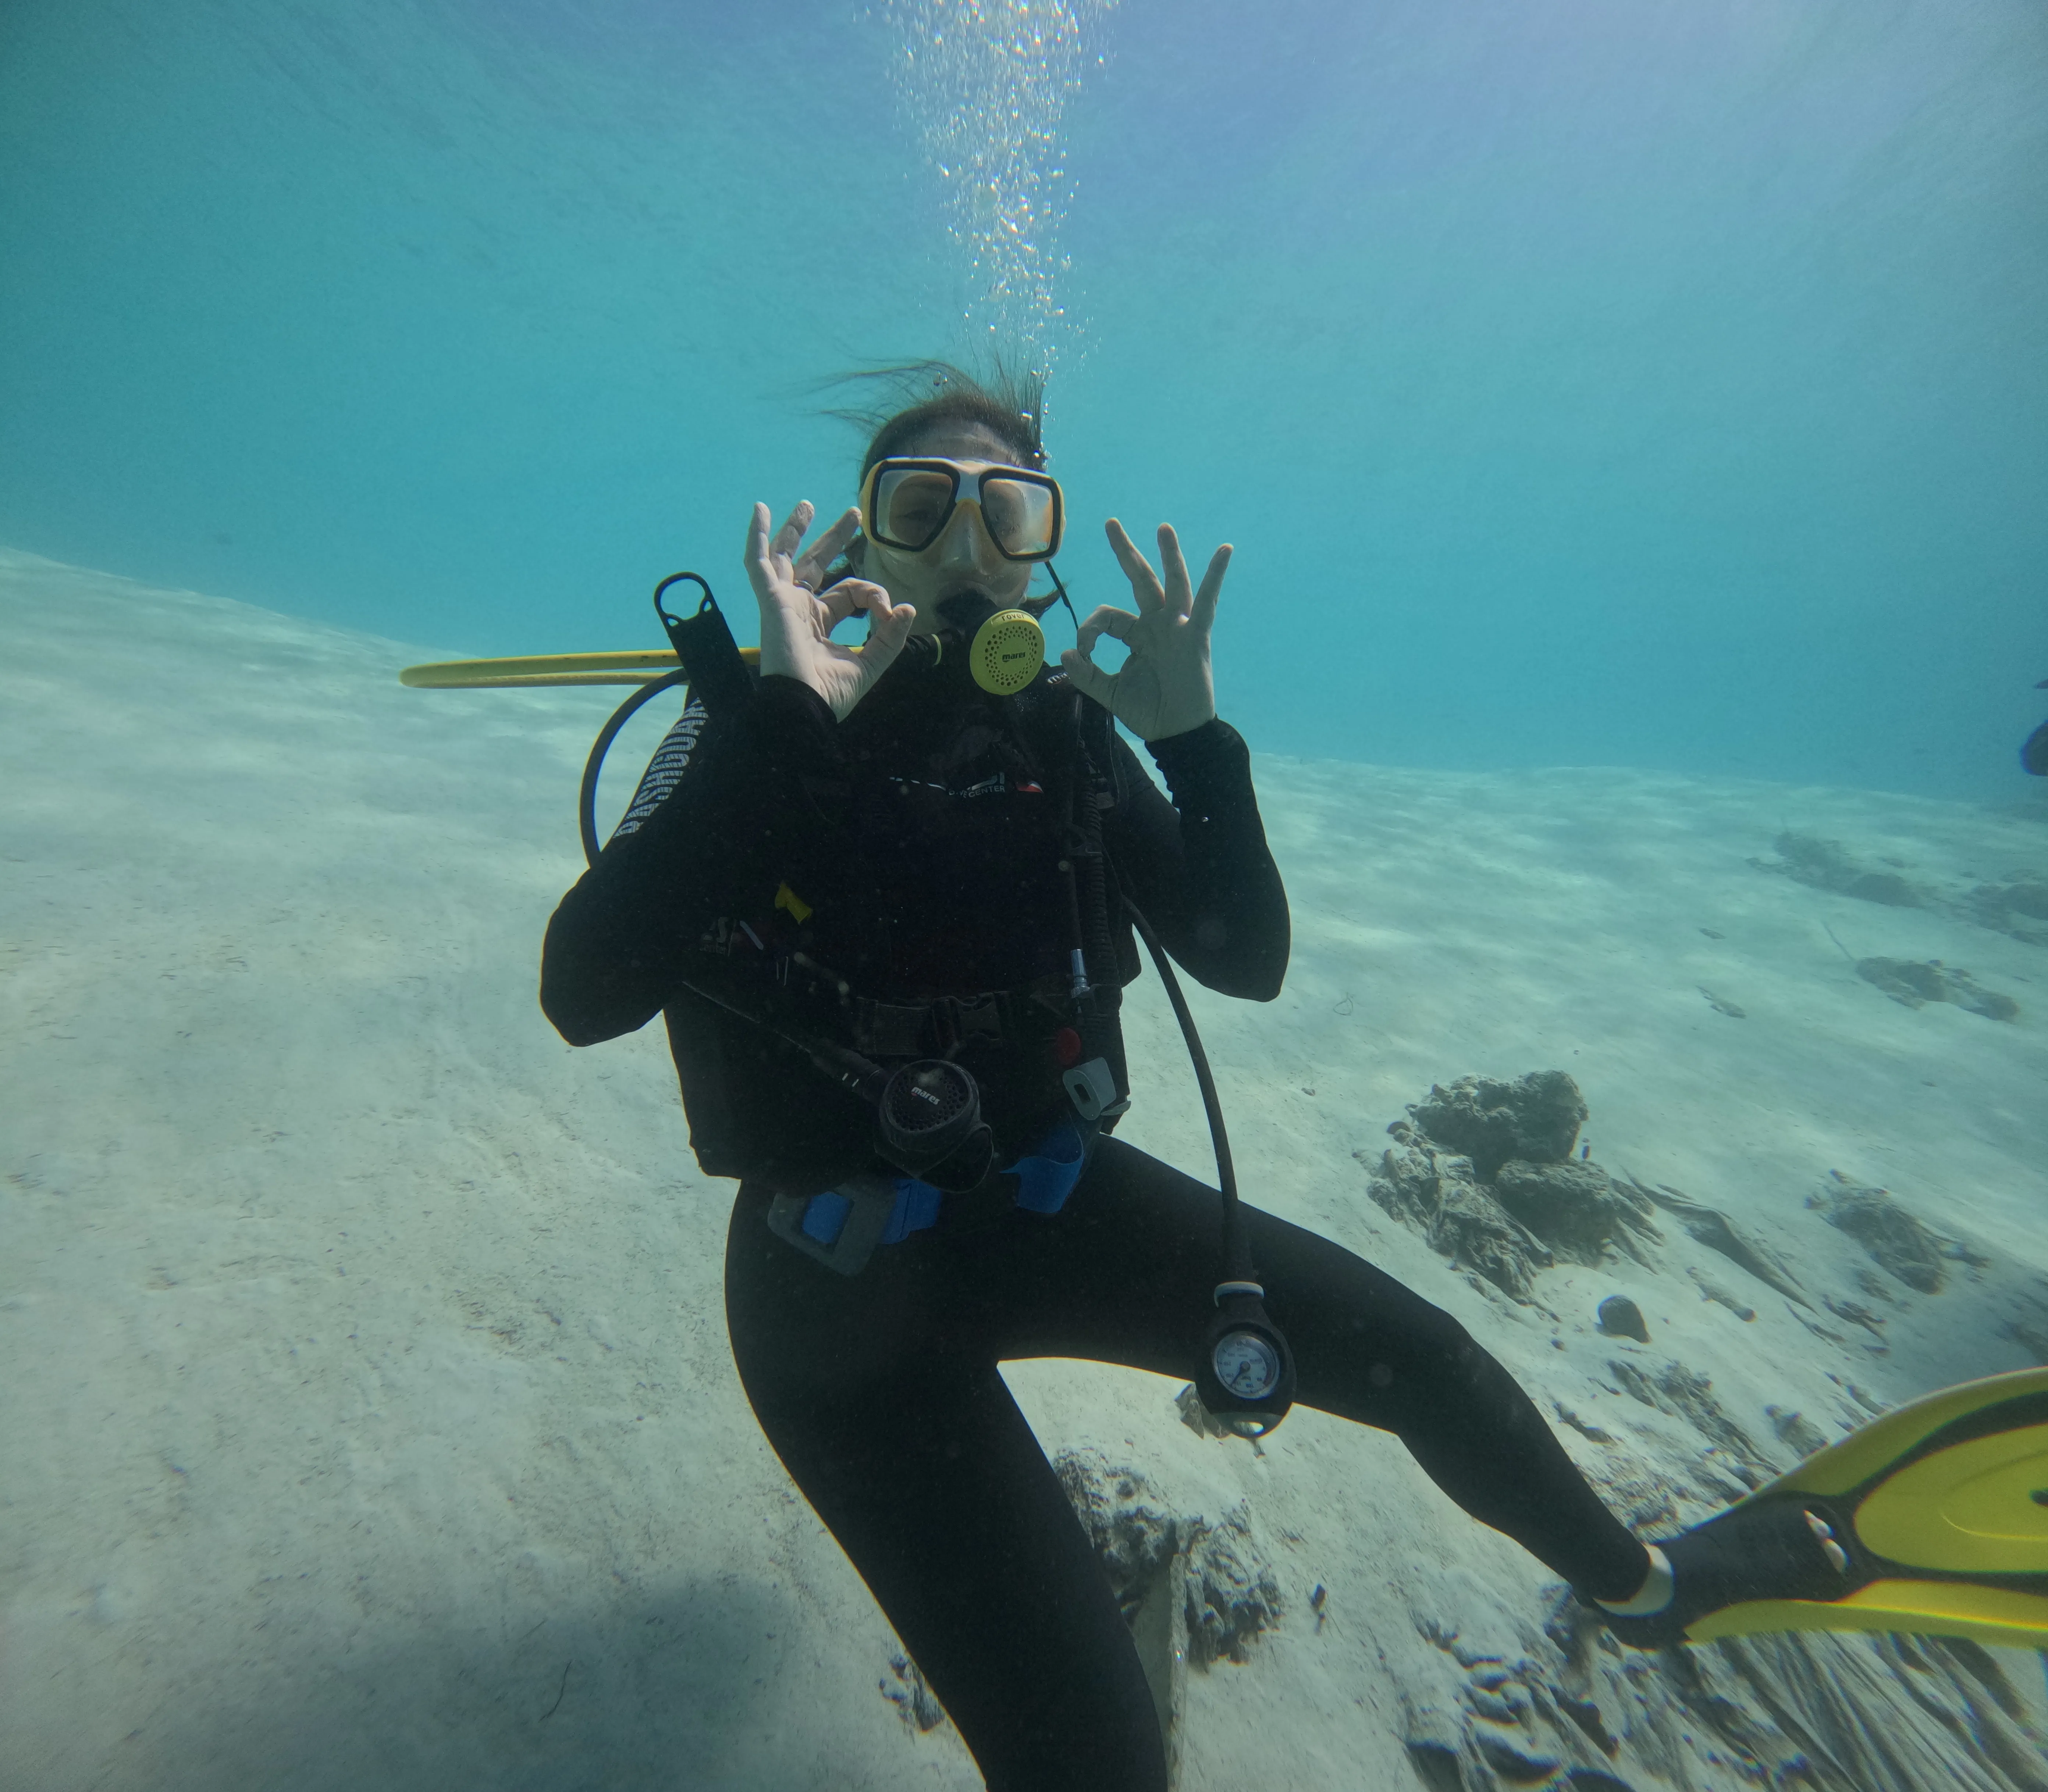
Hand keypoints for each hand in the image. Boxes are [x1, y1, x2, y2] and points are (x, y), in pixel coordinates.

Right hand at [745, 500, 916, 720]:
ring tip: (809, 505)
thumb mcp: (869, 664)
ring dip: (796, 529)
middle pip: (817, 564)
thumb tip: (908, 608)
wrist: (803, 709)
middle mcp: (800, 609)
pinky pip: (759, 563)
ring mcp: (783, 603)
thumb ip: (890, 637)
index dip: (873, 595)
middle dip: (835, 537)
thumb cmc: (829, 695)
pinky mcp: (771, 601)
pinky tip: (760, 510)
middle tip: (854, 515)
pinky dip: (758, 537)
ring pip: (787, 556)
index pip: (850, 592)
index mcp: (820, 623)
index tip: (889, 612)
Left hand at [1060, 520, 1229, 740]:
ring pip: (1172, 583)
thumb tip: (1065, 654)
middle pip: (1140, 580)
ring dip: (1168, 555)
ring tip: (1162, 527)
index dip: (1089, 630)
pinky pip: (1207, 603)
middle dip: (1125, 552)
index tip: (1083, 653)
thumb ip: (1086, 674)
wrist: (1176, 733)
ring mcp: (1178, 627)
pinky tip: (1224, 551)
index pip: (1107, 616)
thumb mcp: (1109, 692)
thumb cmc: (1148, 711)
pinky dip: (1216, 577)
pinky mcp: (1196, 637)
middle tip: (1110, 523)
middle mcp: (1157, 624)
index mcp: (1136, 634)